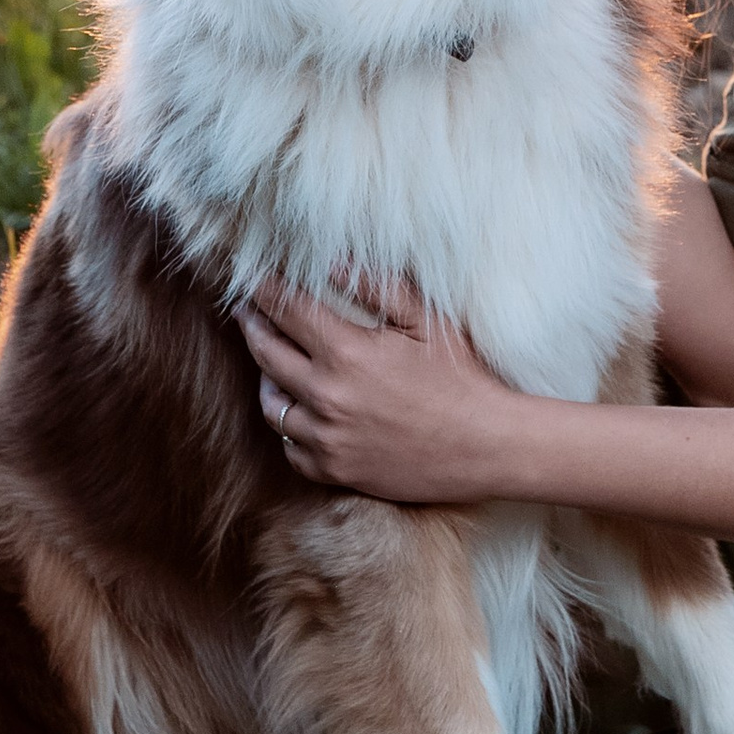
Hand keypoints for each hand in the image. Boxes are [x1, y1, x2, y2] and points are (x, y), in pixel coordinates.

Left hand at [237, 280, 529, 503]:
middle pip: (267, 354)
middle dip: (253, 325)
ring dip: (266, 378)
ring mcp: (327, 439)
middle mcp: (327, 397)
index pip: (288, 310)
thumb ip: (376, 286)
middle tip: (246, 310)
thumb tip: (331, 262)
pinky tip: (296, 413)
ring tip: (268, 363)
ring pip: (272, 406)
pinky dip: (288, 427)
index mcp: (347, 353)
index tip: (254, 278)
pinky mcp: (335, 471)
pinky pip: (291, 448)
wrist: (486, 446)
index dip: (266, 290)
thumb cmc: (462, 378)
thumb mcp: (426, 320)